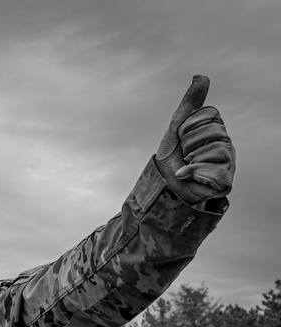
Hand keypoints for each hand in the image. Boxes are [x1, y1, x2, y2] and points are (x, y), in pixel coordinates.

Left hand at [155, 75, 235, 203]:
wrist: (161, 186)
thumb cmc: (171, 158)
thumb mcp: (177, 127)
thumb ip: (190, 103)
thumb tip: (201, 76)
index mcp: (218, 131)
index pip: (211, 114)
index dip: (189, 125)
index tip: (181, 137)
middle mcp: (227, 146)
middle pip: (216, 131)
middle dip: (190, 142)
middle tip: (183, 154)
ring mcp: (229, 164)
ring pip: (218, 149)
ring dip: (192, 158)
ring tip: (187, 165)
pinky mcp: (225, 182)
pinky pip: (217, 170)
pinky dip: (195, 173)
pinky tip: (186, 175)